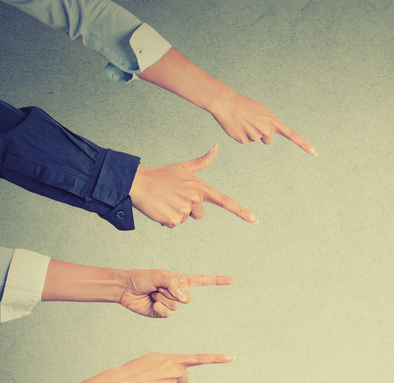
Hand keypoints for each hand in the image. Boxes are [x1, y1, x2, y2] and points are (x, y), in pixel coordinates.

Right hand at [109, 352, 232, 382]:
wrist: (122, 382)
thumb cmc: (137, 368)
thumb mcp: (155, 358)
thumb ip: (171, 363)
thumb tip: (182, 373)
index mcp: (174, 360)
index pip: (200, 358)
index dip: (216, 358)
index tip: (231, 357)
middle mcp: (176, 372)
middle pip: (184, 378)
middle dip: (176, 378)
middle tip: (158, 376)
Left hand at [119, 269, 233, 317]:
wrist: (126, 288)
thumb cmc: (142, 278)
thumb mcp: (160, 276)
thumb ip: (174, 285)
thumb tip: (184, 299)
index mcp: (180, 281)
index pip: (202, 281)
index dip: (217, 281)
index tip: (231, 280)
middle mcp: (177, 293)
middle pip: (187, 299)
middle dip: (172, 293)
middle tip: (158, 288)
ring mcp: (170, 304)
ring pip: (175, 307)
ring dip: (162, 299)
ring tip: (152, 294)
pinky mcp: (162, 313)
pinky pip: (167, 314)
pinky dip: (158, 308)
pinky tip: (151, 303)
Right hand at [129, 146, 255, 226]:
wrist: (138, 182)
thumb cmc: (161, 176)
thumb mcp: (183, 168)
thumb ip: (202, 161)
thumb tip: (216, 147)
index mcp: (201, 187)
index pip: (225, 201)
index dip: (241, 211)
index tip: (255, 220)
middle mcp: (196, 199)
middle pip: (199, 214)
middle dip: (188, 210)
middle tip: (174, 197)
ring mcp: (185, 209)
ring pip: (185, 219)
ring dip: (175, 213)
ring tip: (165, 200)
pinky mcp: (173, 219)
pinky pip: (173, 225)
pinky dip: (166, 219)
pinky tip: (160, 207)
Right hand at [209, 90, 315, 155]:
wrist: (225, 103)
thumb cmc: (244, 105)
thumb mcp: (261, 111)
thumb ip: (269, 123)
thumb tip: (268, 136)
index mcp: (273, 120)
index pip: (292, 135)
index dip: (303, 144)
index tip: (314, 153)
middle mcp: (266, 129)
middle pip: (268, 140)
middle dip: (262, 133)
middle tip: (252, 121)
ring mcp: (255, 136)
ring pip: (256, 140)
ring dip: (250, 132)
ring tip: (243, 121)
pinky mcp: (244, 140)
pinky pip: (246, 141)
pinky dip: (242, 135)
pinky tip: (237, 126)